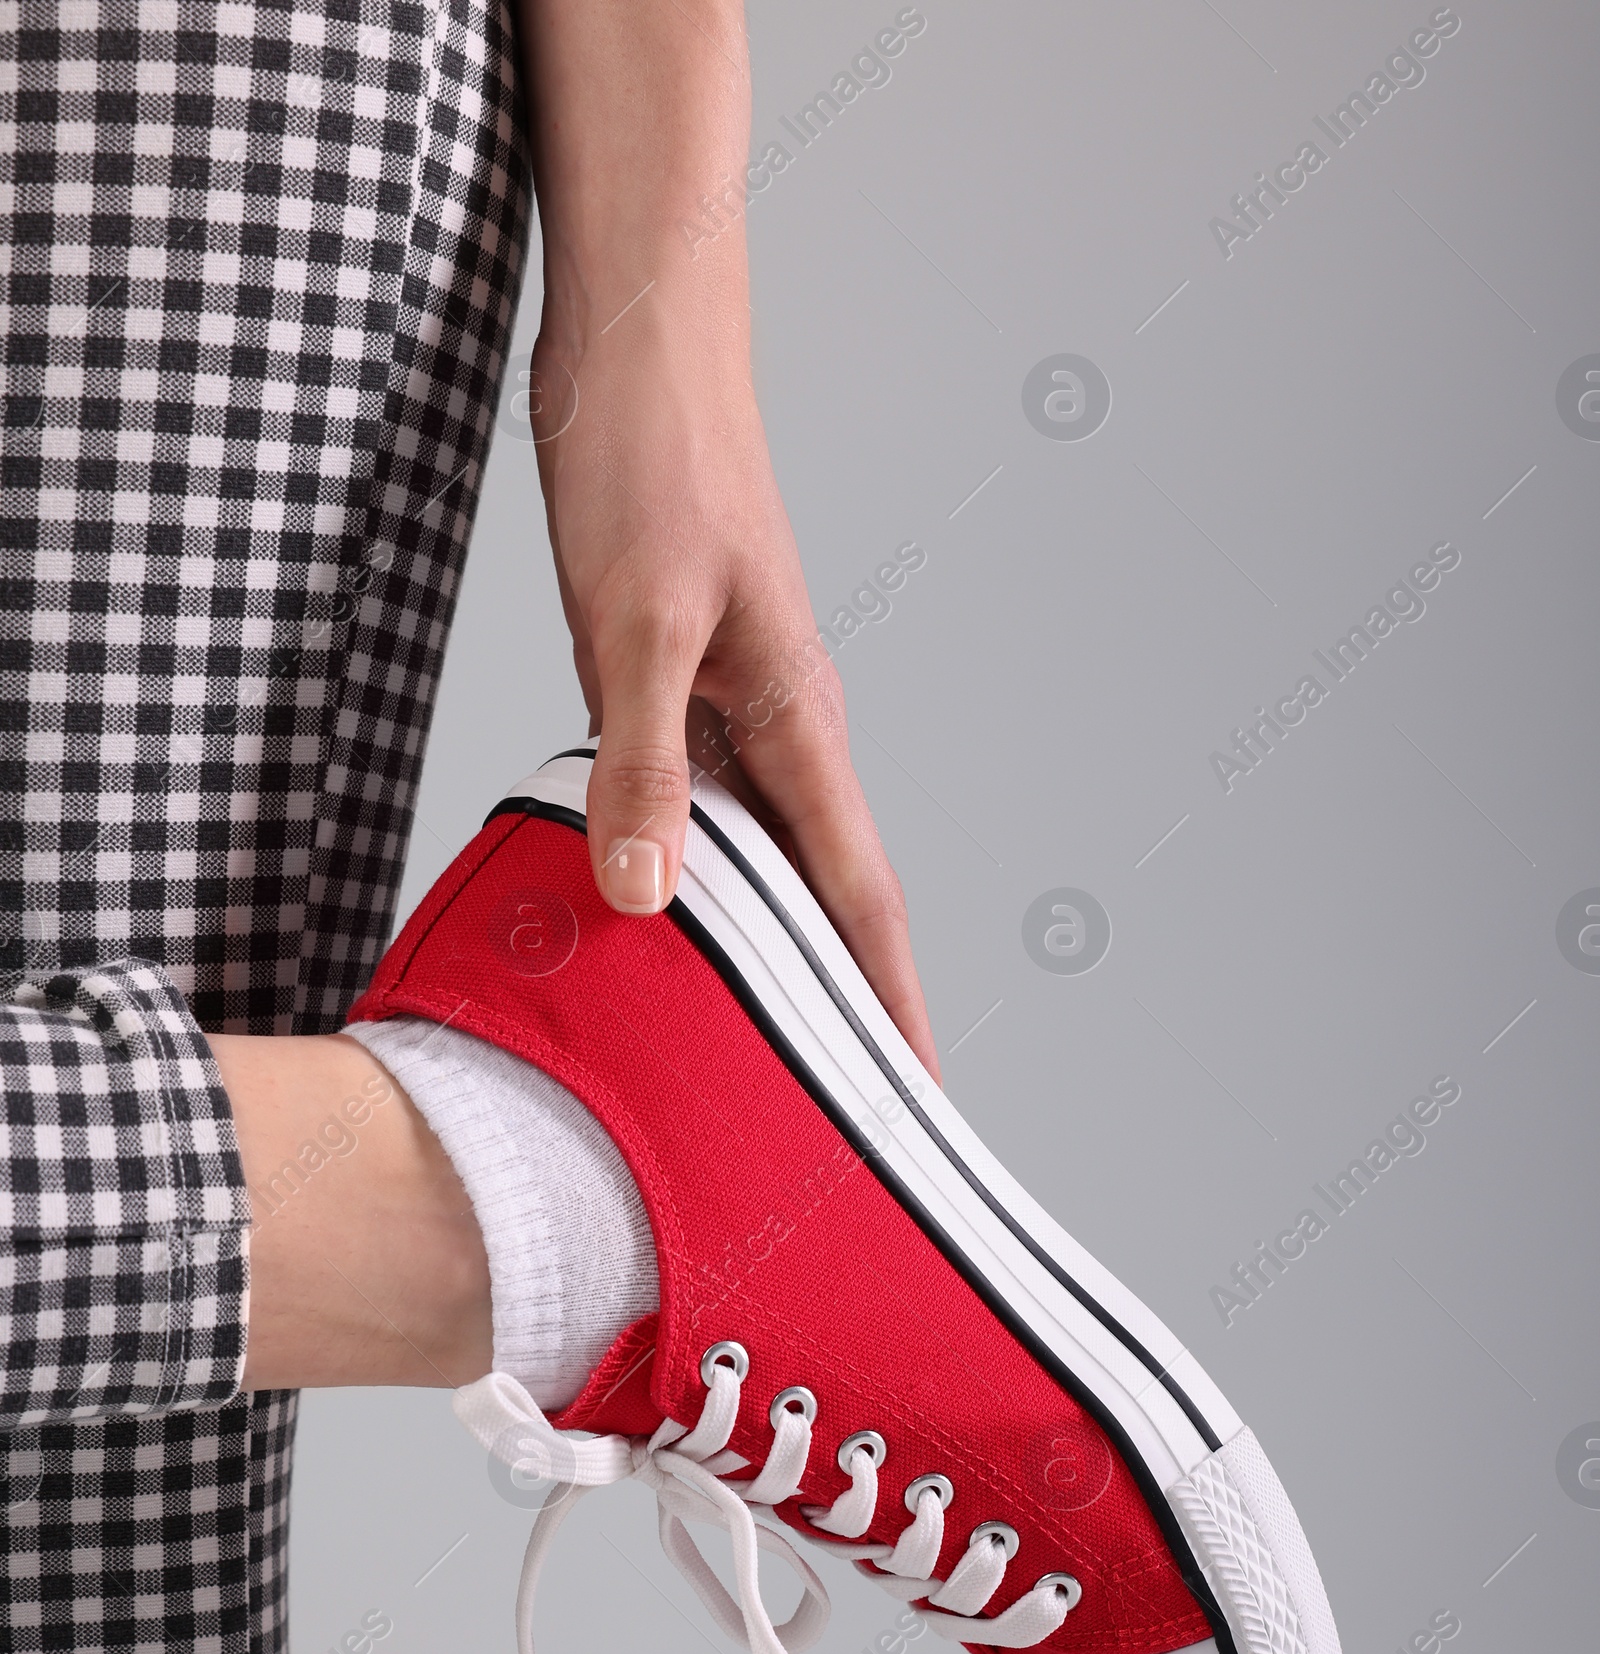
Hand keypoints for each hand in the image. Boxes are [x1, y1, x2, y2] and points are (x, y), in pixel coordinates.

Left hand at [529, 314, 939, 1080]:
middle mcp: (784, 728)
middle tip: (843, 1119)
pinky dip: (697, 876)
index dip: (890, 1008)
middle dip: (846, 1008)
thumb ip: (639, 760)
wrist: (638, 335)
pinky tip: (659, 917)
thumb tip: (647, 897)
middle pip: (832, 898)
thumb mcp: (630, 619)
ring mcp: (738, 707)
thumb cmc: (648, 456)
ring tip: (760, 1051)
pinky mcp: (684, 682)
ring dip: (771, 952)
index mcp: (797, 722)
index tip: (917, 1105)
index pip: (862, 899)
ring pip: (767, 860)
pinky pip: (706, 811)